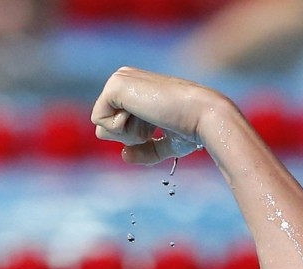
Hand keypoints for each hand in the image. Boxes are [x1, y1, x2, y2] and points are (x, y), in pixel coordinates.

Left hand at [90, 67, 219, 164]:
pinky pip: (99, 121)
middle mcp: (125, 79)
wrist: (202, 116)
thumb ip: (147, 150)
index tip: (158, 125)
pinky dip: (121, 127)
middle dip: (128, 136)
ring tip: (151, 118)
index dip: (134, 136)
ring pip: (101, 125)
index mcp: (135, 88)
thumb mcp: (168, 143)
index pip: (114, 126)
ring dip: (127, 133)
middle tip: (154, 122)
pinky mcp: (115, 85)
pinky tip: (144, 113)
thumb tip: (124, 155)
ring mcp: (119, 79)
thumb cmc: (191, 128)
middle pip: (104, 127)